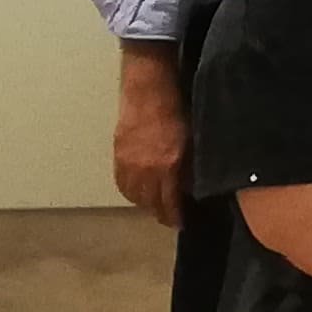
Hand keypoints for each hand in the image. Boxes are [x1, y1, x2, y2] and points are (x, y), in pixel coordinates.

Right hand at [111, 48, 188, 226]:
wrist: (149, 88)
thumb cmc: (179, 109)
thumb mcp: (194, 140)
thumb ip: (192, 167)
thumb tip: (193, 187)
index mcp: (167, 166)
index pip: (169, 203)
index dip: (175, 217)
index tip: (182, 223)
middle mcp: (145, 169)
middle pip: (149, 203)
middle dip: (160, 212)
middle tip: (170, 216)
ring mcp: (128, 163)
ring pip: (134, 196)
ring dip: (145, 204)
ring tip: (156, 205)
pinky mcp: (117, 154)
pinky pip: (122, 183)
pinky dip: (131, 192)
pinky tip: (139, 191)